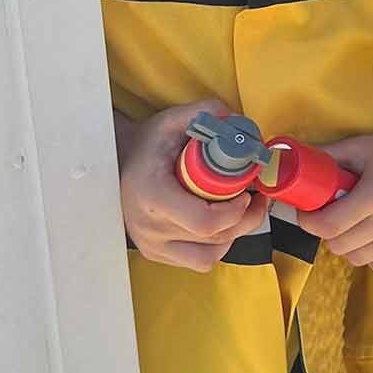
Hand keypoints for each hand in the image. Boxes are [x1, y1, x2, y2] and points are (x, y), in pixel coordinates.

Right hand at [116, 100, 266, 271]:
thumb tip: (240, 122)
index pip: (204, 222)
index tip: (248, 193)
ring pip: (209, 256)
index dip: (235, 212)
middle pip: (214, 239)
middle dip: (245, 220)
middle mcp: (150, 228)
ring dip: (232, 234)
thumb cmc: (147, 143)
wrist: (116, 163)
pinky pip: (198, 260)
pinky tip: (219, 223)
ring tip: (237, 210)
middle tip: (256, 199)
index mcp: (153, 196)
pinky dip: (216, 245)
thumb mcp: (173, 120)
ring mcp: (152, 245)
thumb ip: (208, 112)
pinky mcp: (156, 254)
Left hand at [297, 113, 372, 274]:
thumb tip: (288, 161)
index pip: (329, 226)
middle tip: (328, 219)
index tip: (307, 215)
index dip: (309, 223)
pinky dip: (372, 258)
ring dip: (348, 246)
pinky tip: (371, 239)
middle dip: (327, 234)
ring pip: (360, 259)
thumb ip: (325, 157)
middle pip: (341, 246)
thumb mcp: (358, 147)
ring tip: (351, 228)